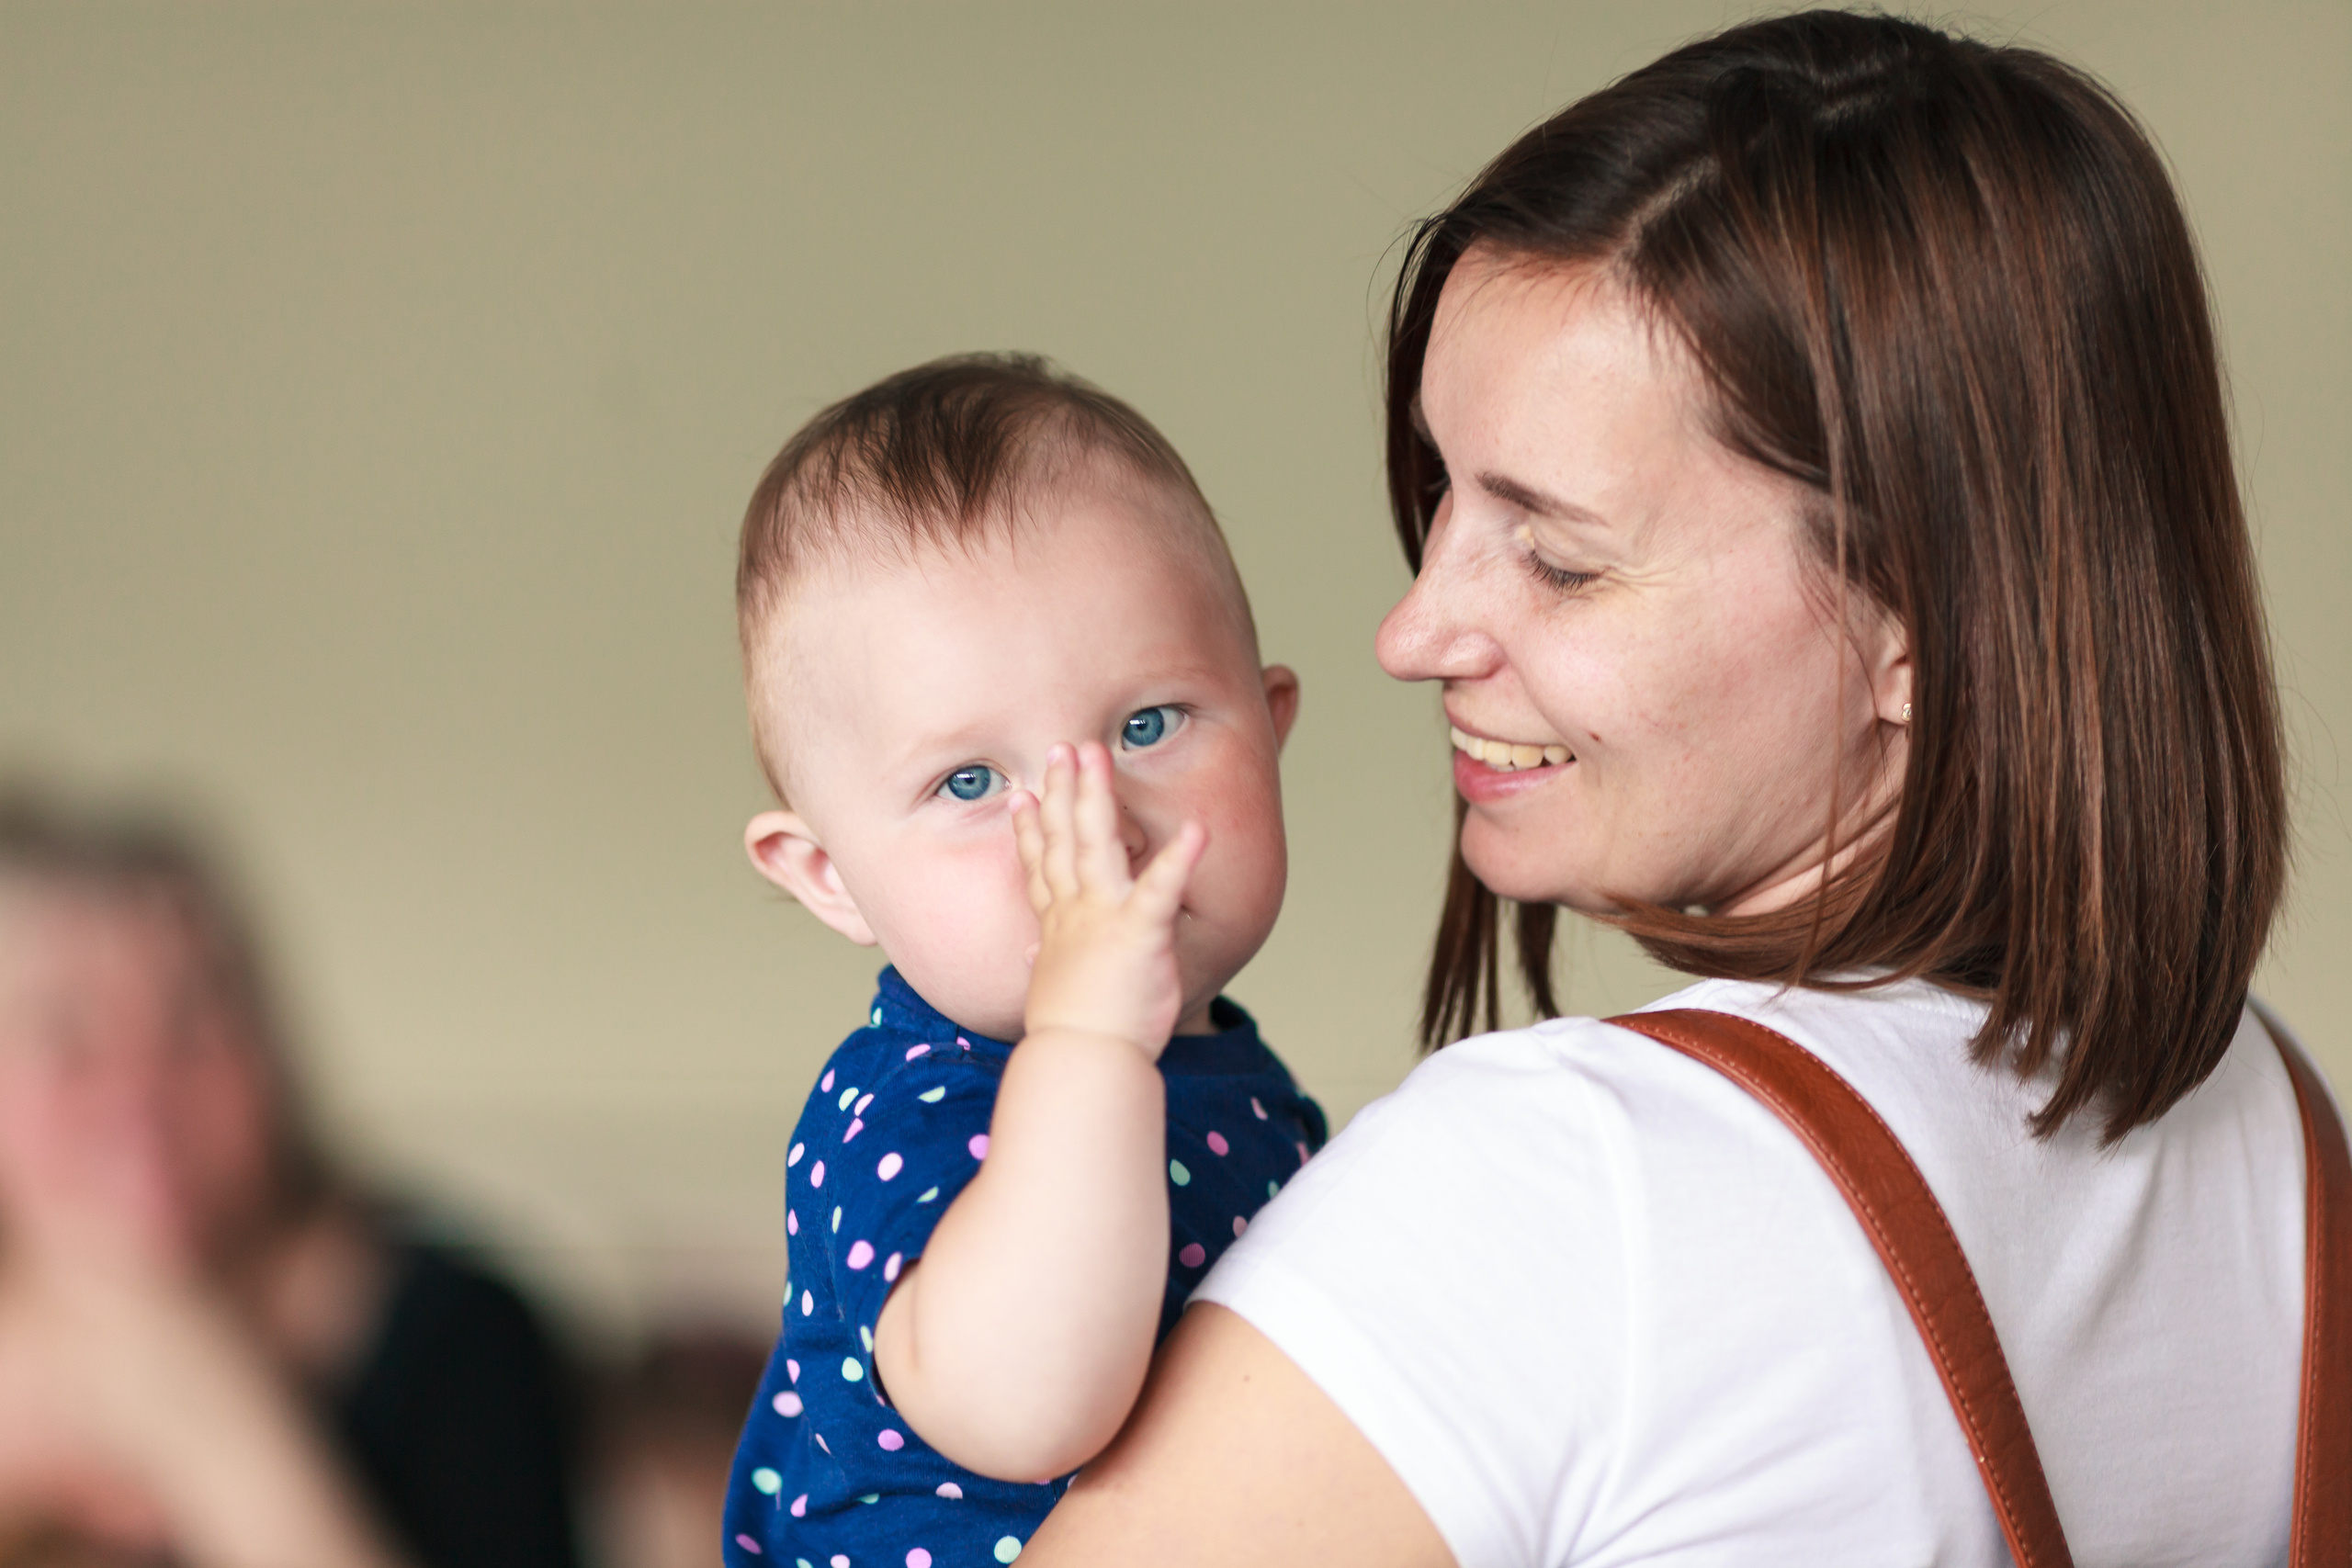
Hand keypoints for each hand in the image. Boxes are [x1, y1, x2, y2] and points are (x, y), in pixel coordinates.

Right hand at [1010, 742, 1205, 1059]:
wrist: (1085, 1061)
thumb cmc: (1075, 1034)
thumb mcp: (1054, 991)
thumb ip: (1047, 962)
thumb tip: (1033, 954)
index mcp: (1060, 926)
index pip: (1041, 868)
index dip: (1031, 830)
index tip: (1022, 797)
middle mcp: (1077, 912)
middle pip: (1065, 838)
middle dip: (1064, 789)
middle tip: (1062, 747)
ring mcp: (1106, 918)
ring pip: (1097, 844)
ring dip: (1098, 796)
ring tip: (1100, 753)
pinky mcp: (1140, 933)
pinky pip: (1162, 888)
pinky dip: (1178, 858)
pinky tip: (1197, 830)